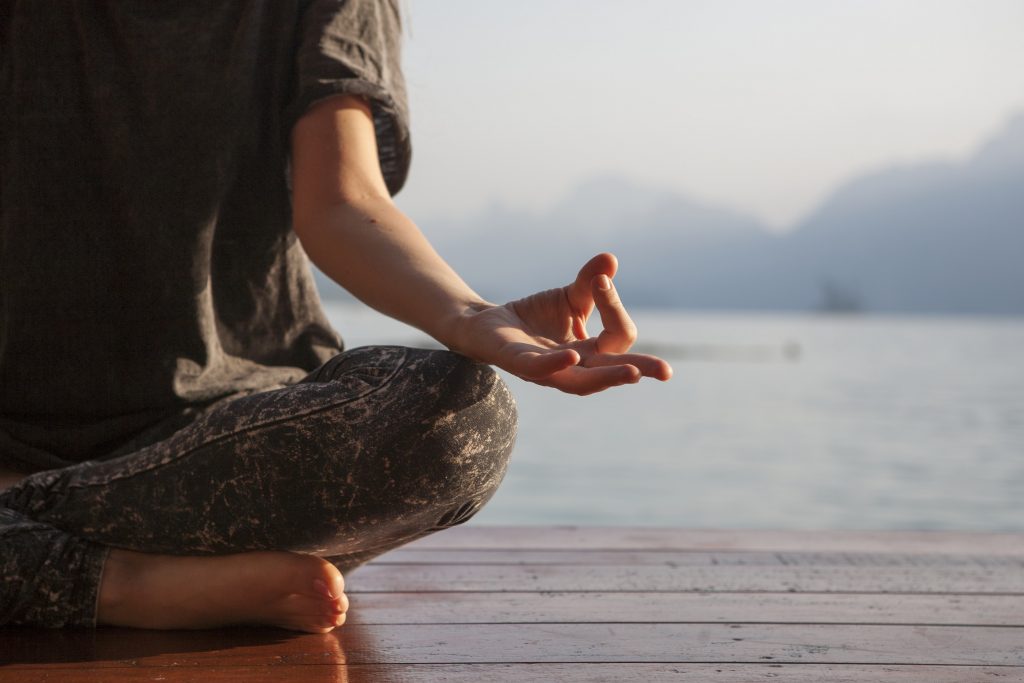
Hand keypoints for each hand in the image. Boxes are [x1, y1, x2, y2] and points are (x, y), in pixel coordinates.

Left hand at [452, 253, 672, 394]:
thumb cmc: (534, 316)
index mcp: (590, 352)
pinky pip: (541, 369)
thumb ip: (592, 282)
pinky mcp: (519, 363)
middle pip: (612, 370)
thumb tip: (610, 259)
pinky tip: (571, 356)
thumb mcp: (569, 296)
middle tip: (666, 371)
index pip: (618, 336)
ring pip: (582, 381)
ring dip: (607, 377)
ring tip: (633, 373)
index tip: (601, 279)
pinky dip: (557, 364)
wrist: (487, 324)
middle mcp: (574, 367)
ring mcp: (547, 370)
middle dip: (640, 369)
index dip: (614, 307)